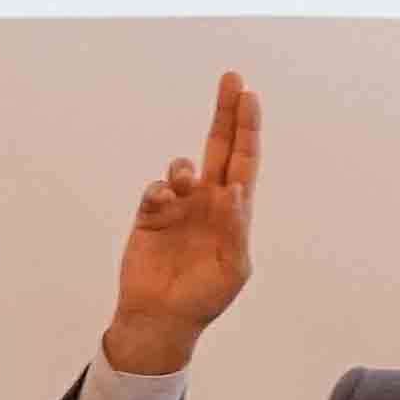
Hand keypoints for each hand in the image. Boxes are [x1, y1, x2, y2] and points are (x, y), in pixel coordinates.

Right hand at [102, 71, 261, 379]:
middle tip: (232, 78)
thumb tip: (234, 190)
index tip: (249, 95)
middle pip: (218, 147)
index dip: (247, 128)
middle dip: (226, 113)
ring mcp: (178, 206)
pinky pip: (155, 189)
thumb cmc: (204, 298)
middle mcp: (207, 201)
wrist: (161, 320)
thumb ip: (235, 229)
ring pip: (183, 168)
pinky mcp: (150, 216)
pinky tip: (164, 199)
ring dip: (184, 168)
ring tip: (184, 181)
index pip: (243, 160)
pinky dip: (160, 188)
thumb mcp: (232, 269)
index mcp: (233, 211)